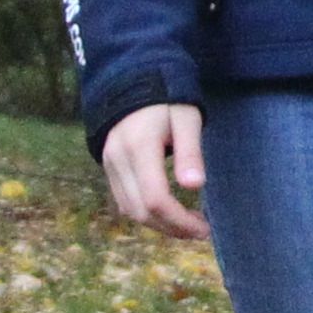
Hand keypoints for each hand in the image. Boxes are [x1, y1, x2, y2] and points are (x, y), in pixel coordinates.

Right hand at [101, 101, 207, 239]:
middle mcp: (118, 159)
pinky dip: (146, 213)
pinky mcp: (108, 167)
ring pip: (130, 210)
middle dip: (172, 228)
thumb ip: (190, 151)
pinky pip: (124, 201)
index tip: (204, 228)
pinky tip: (168, 212)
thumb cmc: (167, 99)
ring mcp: (109, 164)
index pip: (155, 198)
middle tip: (200, 230)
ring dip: (159, 225)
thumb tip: (195, 187)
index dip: (179, 221)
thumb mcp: (186, 119)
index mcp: (139, 146)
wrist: (132, 81)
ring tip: (188, 225)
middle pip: (141, 211)